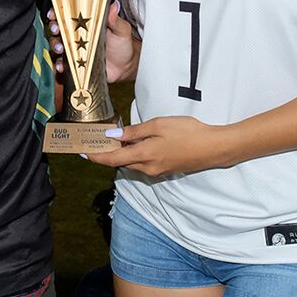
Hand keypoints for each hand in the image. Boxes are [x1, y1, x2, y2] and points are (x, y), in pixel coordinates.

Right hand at [47, 1, 138, 81]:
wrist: (124, 67)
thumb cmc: (121, 45)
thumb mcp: (121, 30)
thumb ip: (115, 20)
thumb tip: (114, 5)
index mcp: (85, 22)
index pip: (67, 12)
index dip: (57, 11)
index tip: (54, 13)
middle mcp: (76, 34)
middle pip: (58, 27)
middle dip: (53, 27)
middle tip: (57, 29)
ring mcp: (74, 49)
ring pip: (57, 44)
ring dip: (55, 45)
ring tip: (60, 48)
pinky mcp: (74, 63)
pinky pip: (62, 63)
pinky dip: (59, 64)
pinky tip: (62, 65)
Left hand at [85, 116, 232, 175]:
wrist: (213, 147)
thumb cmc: (187, 132)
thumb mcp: (158, 125)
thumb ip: (134, 131)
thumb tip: (112, 135)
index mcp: (143, 156)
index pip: (111, 159)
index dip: (95, 156)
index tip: (82, 151)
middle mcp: (148, 168)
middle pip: (119, 162)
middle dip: (106, 153)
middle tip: (95, 140)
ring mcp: (157, 171)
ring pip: (131, 163)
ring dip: (121, 153)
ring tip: (112, 137)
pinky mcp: (165, 169)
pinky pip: (143, 163)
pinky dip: (134, 154)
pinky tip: (134, 142)